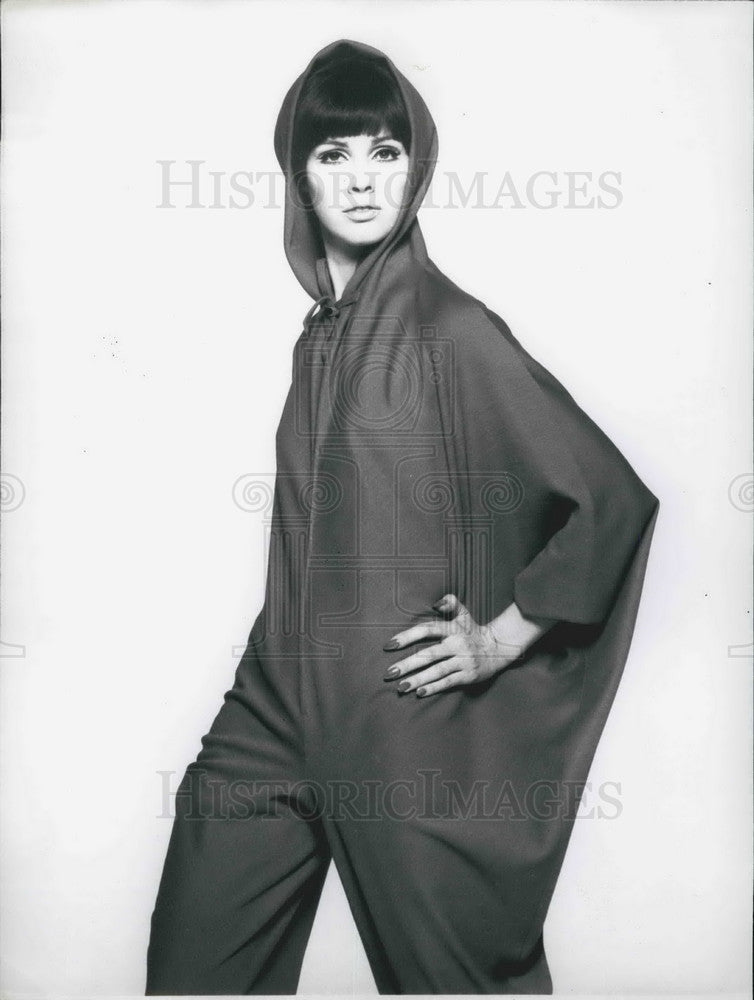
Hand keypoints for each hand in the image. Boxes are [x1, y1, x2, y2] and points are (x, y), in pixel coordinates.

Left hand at [382, 594, 532, 697]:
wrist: (499, 648)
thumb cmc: (473, 631)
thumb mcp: (464, 615)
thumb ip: (451, 603)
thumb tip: (436, 602)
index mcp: (453, 629)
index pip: (427, 630)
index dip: (407, 637)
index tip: (389, 645)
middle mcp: (458, 644)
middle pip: (429, 655)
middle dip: (407, 665)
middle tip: (389, 673)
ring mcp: (464, 661)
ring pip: (437, 671)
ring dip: (418, 679)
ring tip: (400, 687)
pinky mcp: (469, 675)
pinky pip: (449, 682)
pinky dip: (434, 687)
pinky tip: (419, 692)